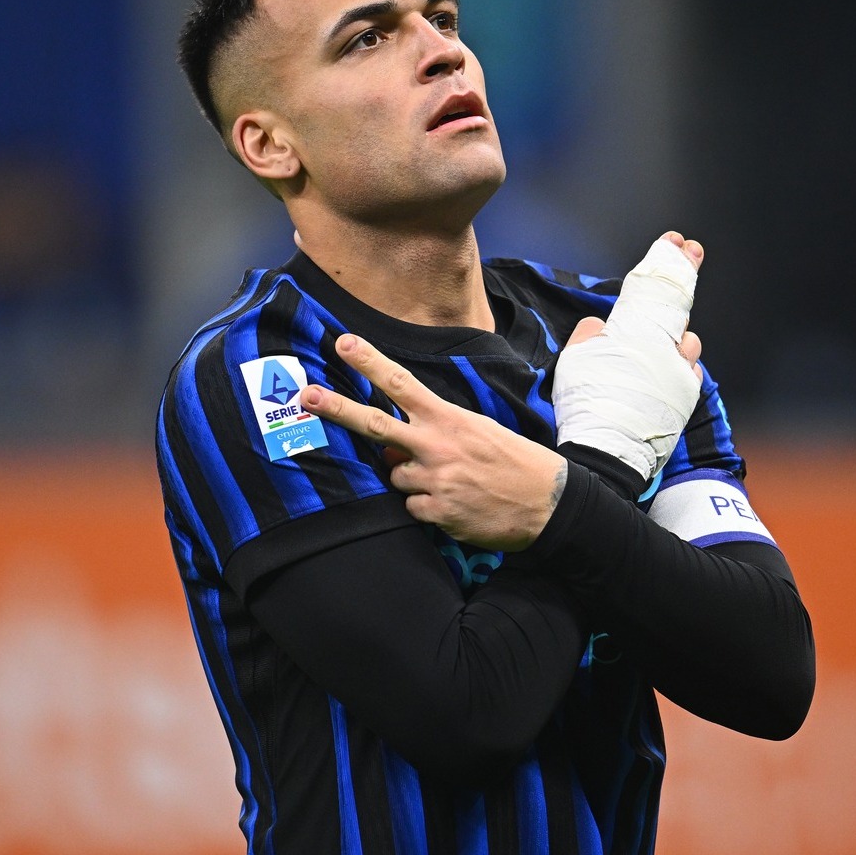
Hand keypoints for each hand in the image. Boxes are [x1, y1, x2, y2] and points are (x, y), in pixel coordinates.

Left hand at [300, 334, 565, 550]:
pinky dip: (427, 507)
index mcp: (448, 418)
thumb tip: (394, 448)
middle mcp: (435, 445)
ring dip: (412, 480)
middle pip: (374, 424)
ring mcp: (434, 479)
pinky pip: (412, 507)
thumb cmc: (514, 462)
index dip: (369, 362)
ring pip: (395, 476)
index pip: (400, 383)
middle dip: (337, 408)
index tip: (342, 342)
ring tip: (450, 482)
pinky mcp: (436, 512)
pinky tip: (457, 505)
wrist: (548, 504)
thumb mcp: (478, 432)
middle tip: (307, 395)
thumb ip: (433, 433)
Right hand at [552, 231, 705, 481]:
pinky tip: (672, 369)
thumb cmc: (585, 404)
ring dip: (679, 332)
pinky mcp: (687, 393)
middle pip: (677, 302)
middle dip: (684, 272)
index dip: (662, 261)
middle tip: (693, 249)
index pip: (649, 287)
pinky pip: (690, 369)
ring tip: (670, 336)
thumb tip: (600, 325)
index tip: (674, 240)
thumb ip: (589, 337)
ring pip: (687, 338)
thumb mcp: (573, 362)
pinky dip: (681, 364)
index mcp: (633, 330)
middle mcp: (662, 344)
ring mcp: (679, 369)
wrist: (610, 450)